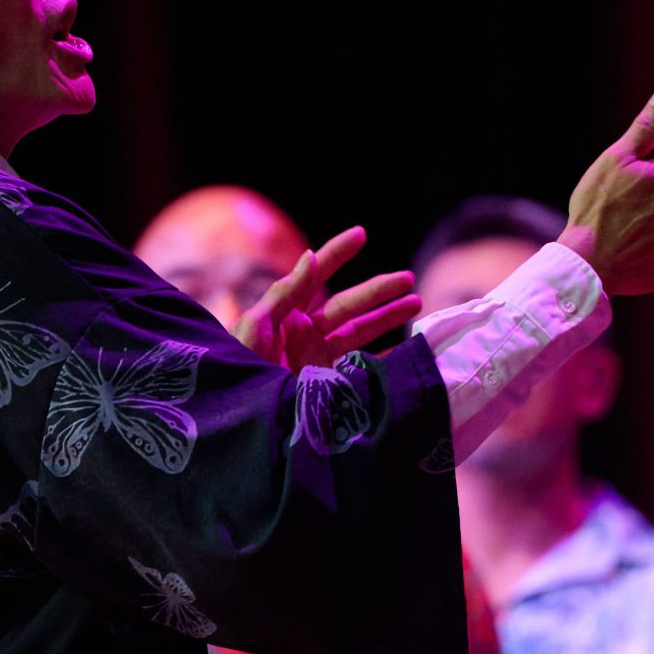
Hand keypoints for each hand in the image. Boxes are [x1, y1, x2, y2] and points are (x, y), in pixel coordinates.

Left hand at [234, 224, 422, 369]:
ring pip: (360, 331)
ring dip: (387, 318)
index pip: (316, 277)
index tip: (360, 234)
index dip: (337, 254)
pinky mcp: (327, 384)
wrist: (240, 419)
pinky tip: (405, 349)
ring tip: (416, 304)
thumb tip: (311, 256)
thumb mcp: (255, 327)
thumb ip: (284, 293)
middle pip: (348, 305)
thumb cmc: (237, 368)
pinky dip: (383, 359)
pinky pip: (361, 367)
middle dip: (378, 291)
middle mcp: (305, 333)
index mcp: (286, 314)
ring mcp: (318, 358)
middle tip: (408, 279)